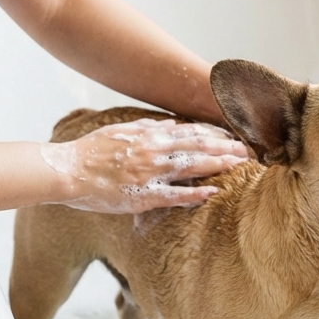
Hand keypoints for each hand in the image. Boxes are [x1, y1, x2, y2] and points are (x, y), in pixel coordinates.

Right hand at [41, 118, 249, 213]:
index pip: (189, 132)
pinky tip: (214, 192)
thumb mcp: (120, 130)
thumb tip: (169, 124)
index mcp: (148, 135)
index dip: (213, 135)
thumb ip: (147, 127)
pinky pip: (174, 195)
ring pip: (191, 167)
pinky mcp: (142, 195)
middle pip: (197, 148)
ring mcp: (149, 173)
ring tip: (240, 166)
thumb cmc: (90, 150)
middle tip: (250, 151)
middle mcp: (153, 151)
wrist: (67, 169)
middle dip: (225, 149)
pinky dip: (195, 193)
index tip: (233, 136)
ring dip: (218, 166)